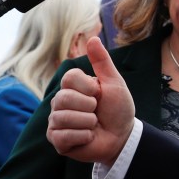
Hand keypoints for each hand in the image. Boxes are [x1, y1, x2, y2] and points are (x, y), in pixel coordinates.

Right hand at [47, 37, 134, 163]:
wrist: (122, 137)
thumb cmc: (118, 109)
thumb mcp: (114, 82)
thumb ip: (102, 61)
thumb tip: (93, 38)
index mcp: (72, 86)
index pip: (69, 78)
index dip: (88, 87)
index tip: (99, 94)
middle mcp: (60, 102)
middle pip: (64, 98)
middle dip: (89, 107)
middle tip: (96, 112)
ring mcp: (56, 121)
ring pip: (64, 117)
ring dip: (88, 123)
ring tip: (93, 125)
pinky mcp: (56, 140)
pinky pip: (64, 135)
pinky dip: (83, 136)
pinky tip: (88, 137)